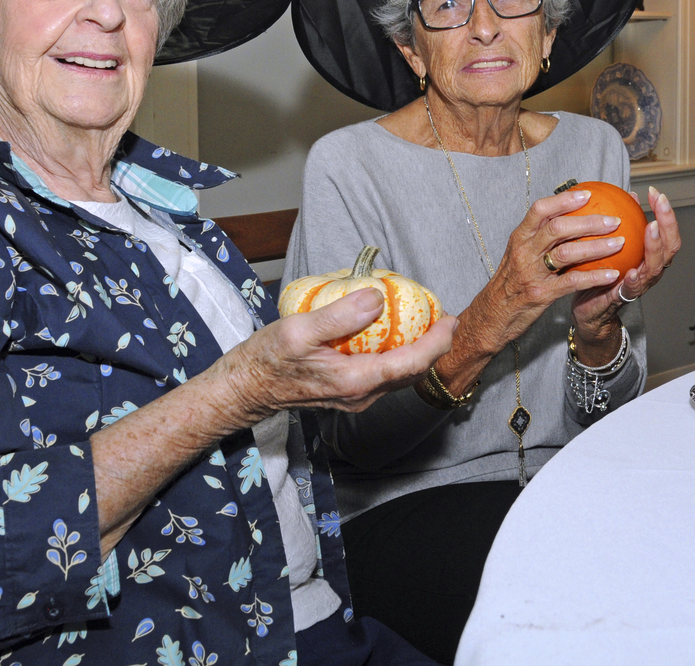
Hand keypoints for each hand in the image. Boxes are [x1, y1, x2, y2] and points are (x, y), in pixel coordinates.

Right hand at [93, 288, 451, 554]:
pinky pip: (382, 373)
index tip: (450, 319)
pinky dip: (396, 353)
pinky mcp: (347, 392)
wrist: (244, 390)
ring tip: (423, 320)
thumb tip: (377, 297)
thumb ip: (339, 315)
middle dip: (433, 345)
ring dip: (416, 349)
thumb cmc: (266, 360)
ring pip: (398, 374)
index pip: (411, 363)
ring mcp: (355, 397)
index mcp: (355, 381)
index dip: (436, 342)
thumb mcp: (298, 330)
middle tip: (442, 315)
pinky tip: (390, 331)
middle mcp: (362, 395)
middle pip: (412, 372)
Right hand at [430, 187, 629, 394]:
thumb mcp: (518, 254)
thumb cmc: (510, 282)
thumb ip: (538, 237)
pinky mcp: (541, 294)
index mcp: (519, 238)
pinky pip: (572, 282)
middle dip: (589, 222)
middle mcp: (524, 251)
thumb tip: (567, 216)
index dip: (564, 200)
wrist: (492, 316)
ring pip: (568, 253)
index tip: (588, 194)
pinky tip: (613, 274)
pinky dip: (595, 276)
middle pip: (558, 228)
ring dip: (597, 247)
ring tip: (619, 243)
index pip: (540, 209)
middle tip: (614, 220)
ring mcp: (532, 273)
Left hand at [571, 186, 680, 363]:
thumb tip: (629, 195)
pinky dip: (634, 279)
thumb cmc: (600, 273)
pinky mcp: (623, 299)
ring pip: (655, 267)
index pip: (666, 232)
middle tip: (660, 203)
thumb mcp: (609, 244)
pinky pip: (632, 289)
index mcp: (649, 257)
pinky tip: (632, 270)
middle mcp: (650, 271)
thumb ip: (622, 223)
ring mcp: (640, 286)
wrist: (589, 309)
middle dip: (668, 223)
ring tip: (651, 228)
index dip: (666, 213)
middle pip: (670, 248)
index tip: (656, 193)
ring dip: (655, 246)